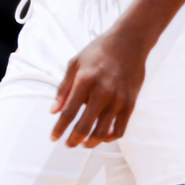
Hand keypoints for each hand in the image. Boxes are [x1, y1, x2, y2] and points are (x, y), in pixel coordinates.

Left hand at [50, 28, 148, 147]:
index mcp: (85, 80)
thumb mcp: (75, 63)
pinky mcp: (131, 102)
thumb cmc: (99, 50)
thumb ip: (64, 88)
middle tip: (69, 144)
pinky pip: (120, 129)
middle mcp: (102, 91)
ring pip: (102, 132)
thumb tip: (54, 111)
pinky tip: (102, 136)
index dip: (59, 129)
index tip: (54, 138)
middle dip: (73, 140)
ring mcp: (118, 98)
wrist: (129, 41)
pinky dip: (109, 137)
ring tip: (84, 143)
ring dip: (90, 143)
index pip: (68, 112)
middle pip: (84, 127)